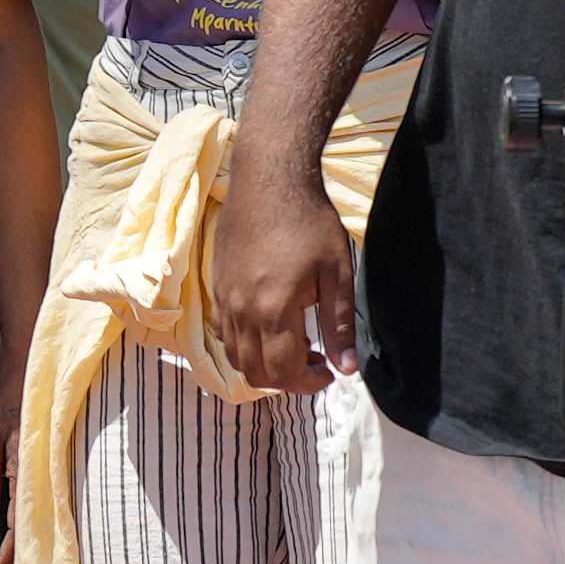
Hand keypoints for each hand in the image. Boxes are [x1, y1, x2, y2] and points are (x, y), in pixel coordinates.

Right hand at [206, 177, 359, 397]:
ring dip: (264, 365)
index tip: (330, 372)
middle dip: (287, 380)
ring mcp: (224, 300)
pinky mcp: (216, 287)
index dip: (309, 383)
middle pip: (256, 373)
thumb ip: (340, 325)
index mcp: (274, 310)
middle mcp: (242, 311)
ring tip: (294, 347)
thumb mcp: (337, 274)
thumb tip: (347, 369)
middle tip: (315, 363)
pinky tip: (268, 327)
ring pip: (235, 357)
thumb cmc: (309, 222)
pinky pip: (223, 334)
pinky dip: (244, 346)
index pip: (284, 372)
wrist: (269, 180)